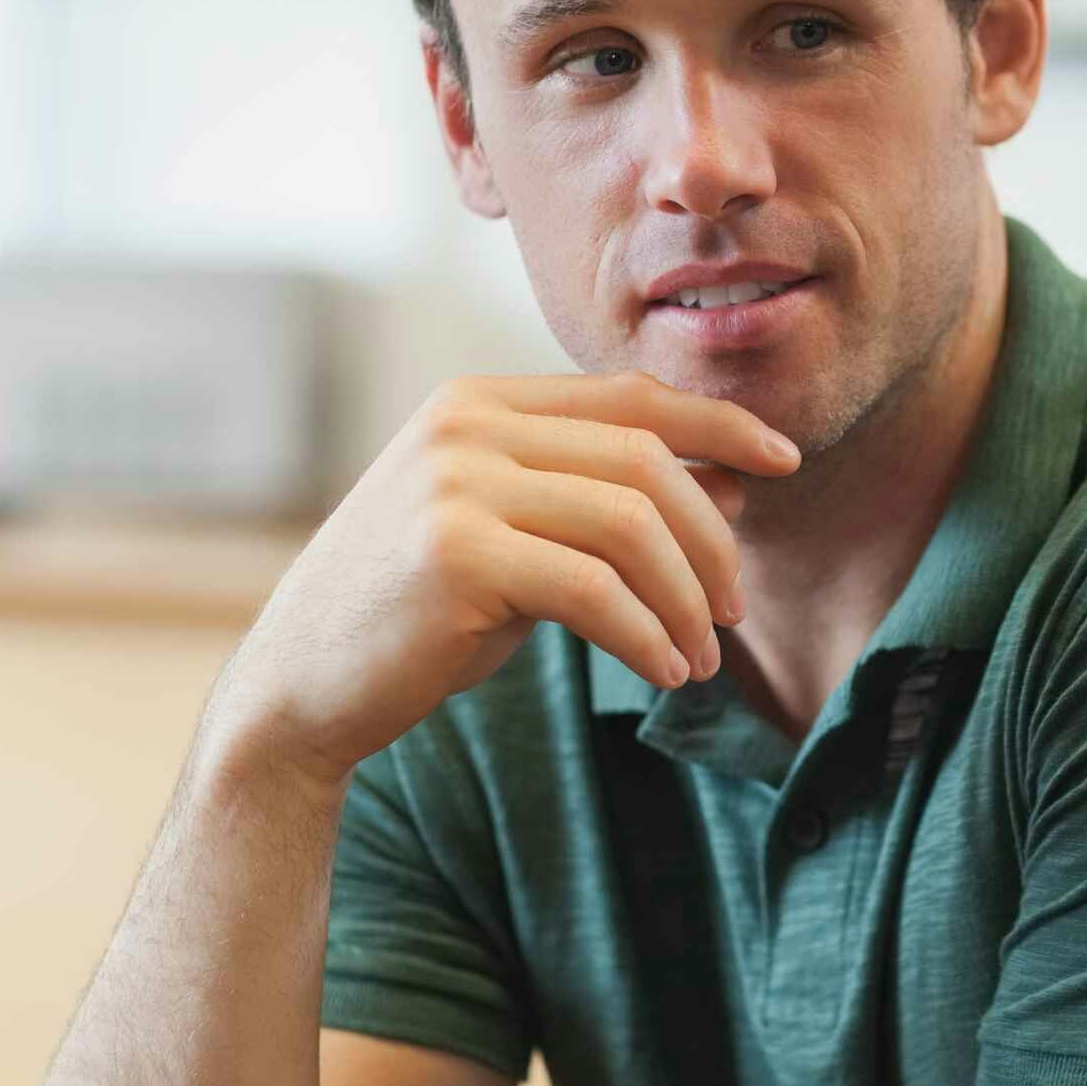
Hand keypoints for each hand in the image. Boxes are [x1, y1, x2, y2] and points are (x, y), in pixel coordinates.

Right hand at [210, 372, 800, 786]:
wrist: (301, 688)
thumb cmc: (422, 614)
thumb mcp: (526, 539)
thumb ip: (614, 501)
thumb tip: (739, 482)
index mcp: (481, 401)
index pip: (632, 397)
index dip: (720, 425)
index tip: (786, 462)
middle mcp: (466, 425)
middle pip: (645, 461)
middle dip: (712, 537)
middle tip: (735, 608)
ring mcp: (455, 483)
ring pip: (631, 524)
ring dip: (686, 598)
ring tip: (701, 657)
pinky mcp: (454, 554)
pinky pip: (594, 589)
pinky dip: (647, 633)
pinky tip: (665, 671)